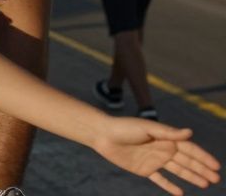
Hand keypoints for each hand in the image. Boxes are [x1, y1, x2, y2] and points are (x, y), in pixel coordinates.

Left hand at [91, 118, 219, 194]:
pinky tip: (180, 193)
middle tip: (216, 179)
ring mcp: (154, 160)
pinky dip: (169, 186)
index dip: (203, 157)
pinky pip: (160, 179)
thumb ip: (168, 132)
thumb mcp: (148, 128)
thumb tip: (190, 132)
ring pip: (177, 171)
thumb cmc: (125, 127)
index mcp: (166, 138)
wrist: (102, 135)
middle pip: (187, 161)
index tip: (216, 166)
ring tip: (205, 184)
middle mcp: (163, 149)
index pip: (189, 149)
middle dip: (201, 169)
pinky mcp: (144, 169)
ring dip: (191, 177)